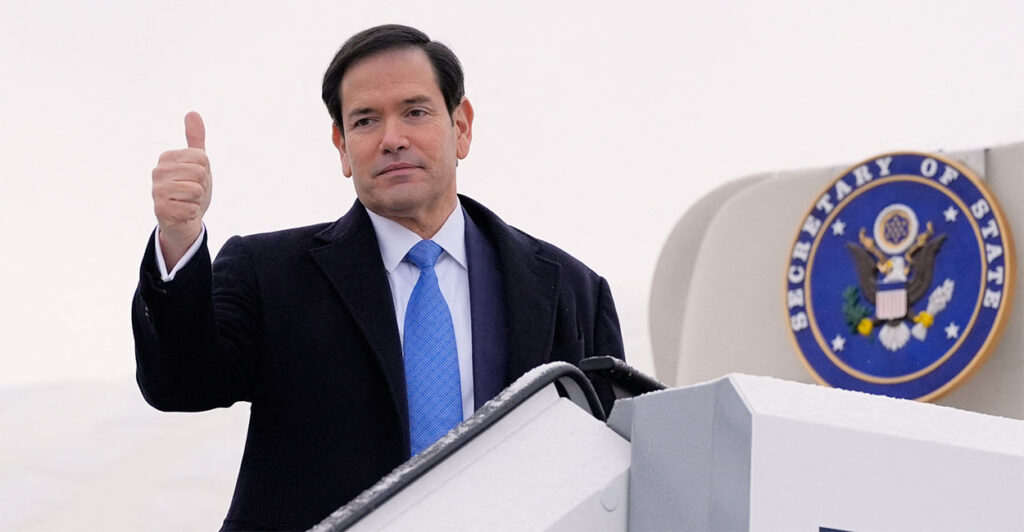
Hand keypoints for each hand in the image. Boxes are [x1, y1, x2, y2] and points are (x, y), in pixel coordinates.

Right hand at [152, 111, 211, 268]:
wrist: (184, 221)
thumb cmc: (192, 190)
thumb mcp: (198, 163)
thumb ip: (195, 139)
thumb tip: (192, 113)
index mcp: (167, 157)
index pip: (202, 158)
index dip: (205, 172)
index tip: (195, 180)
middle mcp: (158, 171)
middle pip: (199, 173)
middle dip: (203, 187)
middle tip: (193, 193)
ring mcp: (156, 190)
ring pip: (195, 190)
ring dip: (197, 200)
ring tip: (187, 202)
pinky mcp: (159, 209)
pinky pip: (191, 207)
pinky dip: (192, 213)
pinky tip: (183, 213)